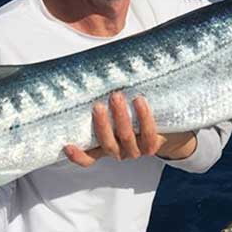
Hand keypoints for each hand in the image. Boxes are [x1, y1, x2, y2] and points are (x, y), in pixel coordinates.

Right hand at [64, 92, 196, 167]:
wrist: (165, 131)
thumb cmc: (132, 118)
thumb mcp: (115, 116)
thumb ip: (103, 104)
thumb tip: (90, 73)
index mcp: (106, 149)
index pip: (89, 158)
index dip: (78, 155)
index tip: (66, 145)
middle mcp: (119, 152)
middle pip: (107, 143)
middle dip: (102, 124)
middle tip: (98, 105)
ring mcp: (136, 150)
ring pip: (126, 137)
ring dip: (121, 117)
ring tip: (117, 96)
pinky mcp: (152, 145)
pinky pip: (148, 133)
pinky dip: (144, 117)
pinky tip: (139, 101)